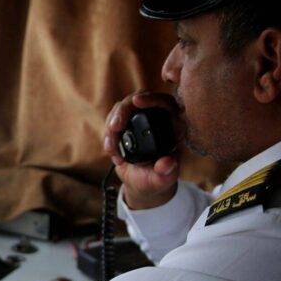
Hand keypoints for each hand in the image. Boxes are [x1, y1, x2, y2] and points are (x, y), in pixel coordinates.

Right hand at [102, 92, 181, 209]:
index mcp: (172, 126)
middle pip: (137, 100)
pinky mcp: (124, 125)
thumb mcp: (163, 179)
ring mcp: (137, 120)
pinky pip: (112, 120)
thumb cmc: (157, 179)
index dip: (152, 98)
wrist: (142, 182)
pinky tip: (112, 151)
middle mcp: (155, 118)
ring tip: (112, 148)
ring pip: (122, 108)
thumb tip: (168, 163)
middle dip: (122, 111)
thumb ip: (166, 172)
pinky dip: (108, 134)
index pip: (164, 102)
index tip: (137, 102)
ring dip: (111, 124)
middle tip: (114, 128)